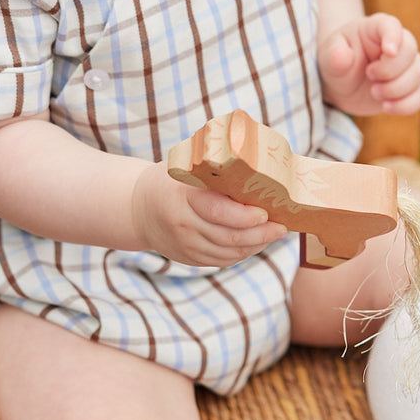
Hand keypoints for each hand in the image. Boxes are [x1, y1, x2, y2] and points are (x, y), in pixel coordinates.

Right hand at [131, 161, 287, 267]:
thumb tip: (257, 159)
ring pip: (228, 252)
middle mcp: (182, 224)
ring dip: (255, 245)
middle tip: (281, 227)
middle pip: (227, 236)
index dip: (244, 216)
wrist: (138, 207)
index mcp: (182, 197)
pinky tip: (256, 243)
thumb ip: (214, 167)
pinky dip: (242, 253)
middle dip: (260, 234)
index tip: (265, 213)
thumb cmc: (172, 179)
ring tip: (274, 234)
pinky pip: (221, 260)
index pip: (217, 211)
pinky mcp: (188, 258)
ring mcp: (184, 245)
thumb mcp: (185, 166)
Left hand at [317, 12, 419, 116]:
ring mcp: (406, 66)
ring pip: (419, 73)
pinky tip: (387, 107)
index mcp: (375, 29)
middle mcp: (396, 44)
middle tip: (369, 76)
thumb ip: (334, 55)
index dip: (394, 37)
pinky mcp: (409, 87)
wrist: (340, 84)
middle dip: (390, 70)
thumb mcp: (328, 56)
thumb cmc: (336, 61)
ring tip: (374, 92)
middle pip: (410, 51)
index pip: (392, 25)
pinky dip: (407, 104)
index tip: (388, 52)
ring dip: (397, 89)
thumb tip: (343, 57)